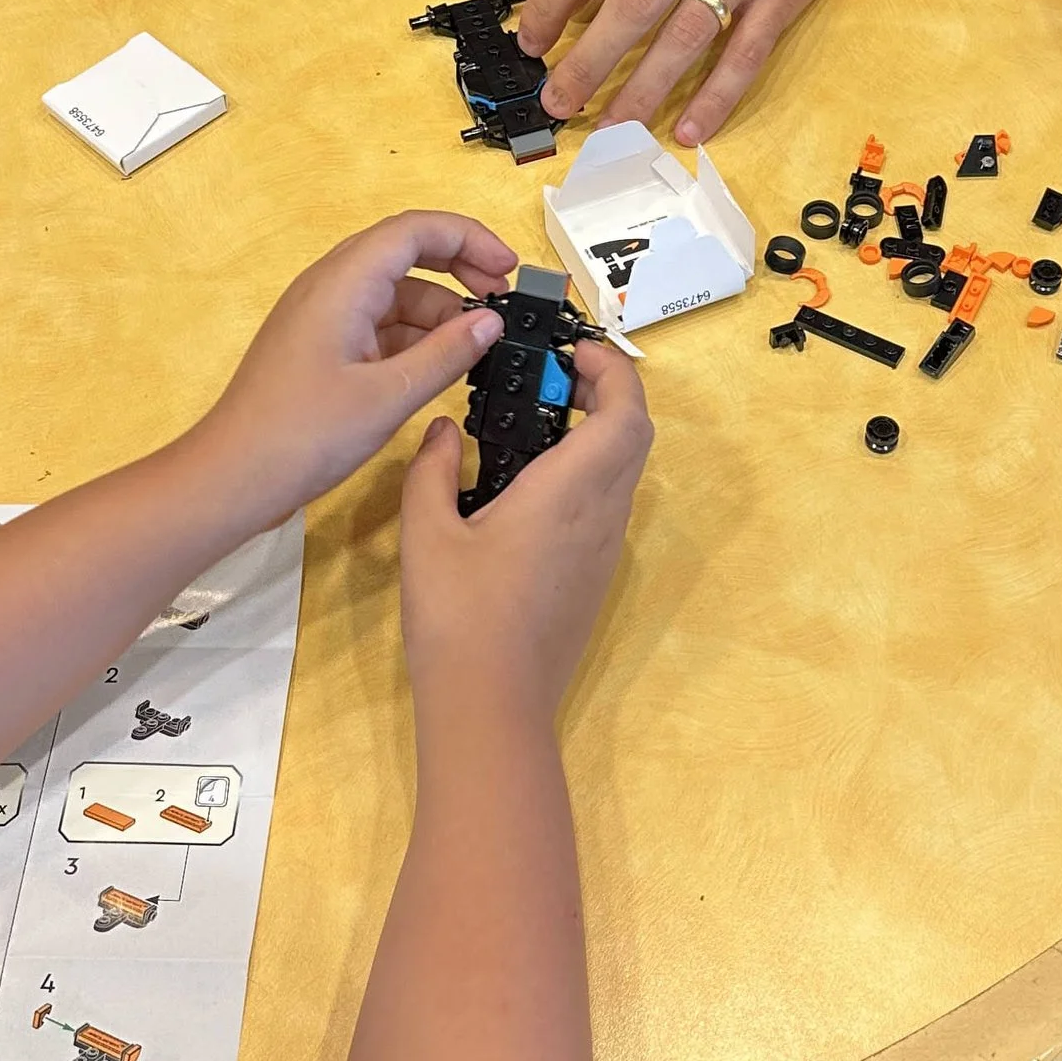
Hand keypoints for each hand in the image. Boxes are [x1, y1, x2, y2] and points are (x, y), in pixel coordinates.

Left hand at [199, 211, 519, 526]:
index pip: (415, 230)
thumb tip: (491, 323)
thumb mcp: (388, 397)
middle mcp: (330, 287)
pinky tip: (441, 363)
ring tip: (477, 343)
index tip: (507, 267)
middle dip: (459, 267)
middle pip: (405, 251)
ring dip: (439, 309)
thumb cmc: (298, 436)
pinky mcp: (322, 346)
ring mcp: (323, 316)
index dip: (468, 238)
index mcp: (342, 283)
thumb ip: (446, 355)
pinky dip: (415, 335)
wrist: (234, 477)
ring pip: (394, 291)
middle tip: (501, 298)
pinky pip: (378, 322)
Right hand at [399, 340, 651, 730]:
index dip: (612, 370)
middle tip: (552, 378)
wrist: (491, 709)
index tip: (572, 351)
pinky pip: (607, 507)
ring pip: (625, 473)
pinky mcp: (594, 580)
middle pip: (635, 436)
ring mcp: (604, 552)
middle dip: (607, 393)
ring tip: (537, 422)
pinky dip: (587, 474)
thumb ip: (432, 469)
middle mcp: (602, 517)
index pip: (625, 412)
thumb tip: (445, 430)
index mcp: (570, 492)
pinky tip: (530, 485)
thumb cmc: (458, 617)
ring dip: (599, 434)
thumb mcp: (426, 534)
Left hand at [514, 0, 882, 145]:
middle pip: (633, 4)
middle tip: (560, 97)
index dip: (553, 2)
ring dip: (644, 89)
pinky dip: (716, 96)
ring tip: (612, 124)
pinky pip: (745, 54)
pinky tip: (688, 127)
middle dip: (589, 60)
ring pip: (686, 37)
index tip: (533, 39)